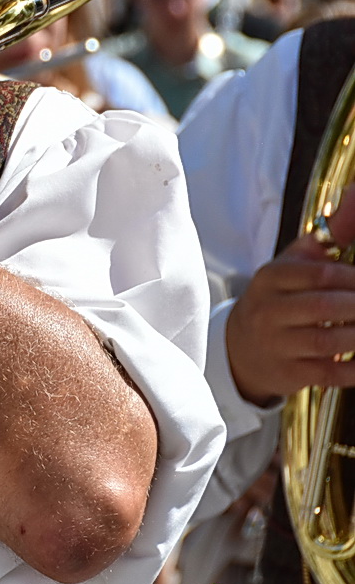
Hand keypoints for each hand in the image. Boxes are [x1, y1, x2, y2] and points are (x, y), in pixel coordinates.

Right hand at [226, 186, 354, 404]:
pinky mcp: (287, 373)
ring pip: (327, 340)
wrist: (240, 351)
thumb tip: (349, 210)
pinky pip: (328, 372)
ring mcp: (276, 344)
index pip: (316, 274)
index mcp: (269, 279)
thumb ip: (319, 243)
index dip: (351, 277)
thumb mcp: (287, 268)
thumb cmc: (276, 303)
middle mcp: (268, 311)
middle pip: (323, 306)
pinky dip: (354, 369)